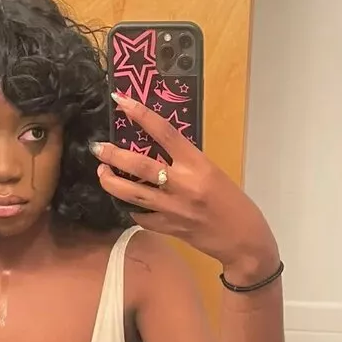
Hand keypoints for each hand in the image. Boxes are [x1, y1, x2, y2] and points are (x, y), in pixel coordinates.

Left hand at [93, 92, 279, 282]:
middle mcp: (182, 185)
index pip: (164, 132)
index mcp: (198, 165)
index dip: (140, 114)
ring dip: (110, 182)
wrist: (243, 240)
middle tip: (98, 147)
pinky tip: (125, 200)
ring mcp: (172, 209)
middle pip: (139, 166)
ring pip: (131, 193)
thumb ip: (186, 162)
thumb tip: (157, 151)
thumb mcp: (212, 172)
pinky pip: (140, 215)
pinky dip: (129, 206)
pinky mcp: (166, 228)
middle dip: (113, 155)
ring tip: (101, 172)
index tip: (121, 100)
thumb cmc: (232, 201)